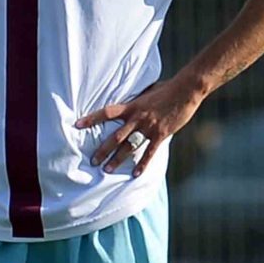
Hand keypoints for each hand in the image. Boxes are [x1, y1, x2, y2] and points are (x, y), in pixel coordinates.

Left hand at [76, 77, 204, 176]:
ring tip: (106, 170)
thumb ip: (137, 100)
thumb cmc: (167, 89)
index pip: (106, 113)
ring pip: (129, 146)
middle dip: (102, 150)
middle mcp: (137, 118)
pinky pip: (149, 152)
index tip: (77, 125)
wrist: (186, 90)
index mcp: (132, 106)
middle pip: (115, 136)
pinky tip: (135, 174)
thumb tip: (130, 101)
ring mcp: (149, 127)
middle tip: (92, 161)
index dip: (91, 119)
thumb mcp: (147, 91)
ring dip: (117, 159)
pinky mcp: (161, 134)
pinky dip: (143, 164)